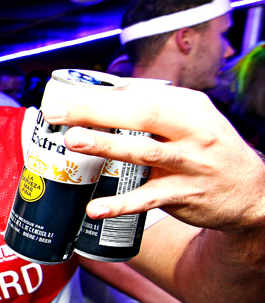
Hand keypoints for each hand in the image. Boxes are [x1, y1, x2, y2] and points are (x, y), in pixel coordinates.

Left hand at [42, 85, 264, 231]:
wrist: (251, 192)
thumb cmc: (209, 150)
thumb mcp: (191, 120)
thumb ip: (152, 109)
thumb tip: (100, 98)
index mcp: (188, 107)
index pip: (140, 94)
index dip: (100, 95)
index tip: (63, 95)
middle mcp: (192, 131)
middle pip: (141, 114)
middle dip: (96, 110)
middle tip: (58, 111)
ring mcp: (189, 163)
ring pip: (144, 151)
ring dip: (107, 145)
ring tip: (74, 141)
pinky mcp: (183, 194)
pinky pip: (148, 199)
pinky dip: (121, 204)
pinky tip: (95, 208)